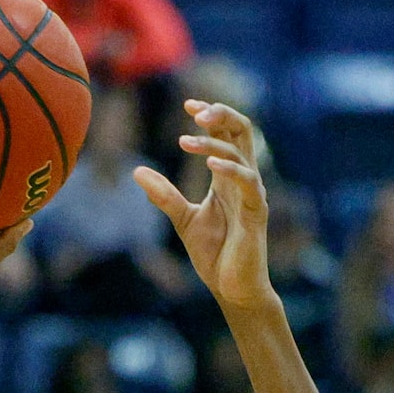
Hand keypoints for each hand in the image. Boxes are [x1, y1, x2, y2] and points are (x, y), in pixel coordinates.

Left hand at [133, 102, 275, 312]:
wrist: (232, 288)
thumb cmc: (215, 254)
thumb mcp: (183, 219)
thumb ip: (164, 195)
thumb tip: (137, 171)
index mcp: (226, 177)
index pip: (224, 134)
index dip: (210, 115)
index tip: (187, 104)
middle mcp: (242, 179)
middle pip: (241, 131)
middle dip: (220, 114)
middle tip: (194, 109)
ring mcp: (252, 194)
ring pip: (242, 152)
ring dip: (213, 142)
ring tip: (185, 140)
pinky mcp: (256, 213)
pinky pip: (248, 182)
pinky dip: (230, 169)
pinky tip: (209, 164)